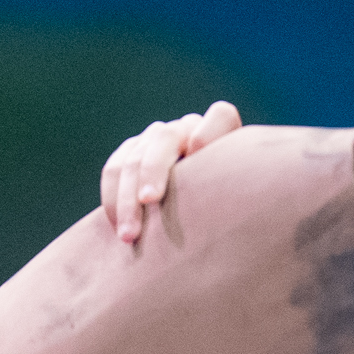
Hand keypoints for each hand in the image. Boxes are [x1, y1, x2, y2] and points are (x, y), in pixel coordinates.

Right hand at [98, 101, 242, 242]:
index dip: (209, 134)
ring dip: (127, 198)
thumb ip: (238, 195)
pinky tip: (117, 229)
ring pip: (133, 158)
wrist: (202, 217)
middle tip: (150, 203)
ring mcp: (155, 139)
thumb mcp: (240, 205)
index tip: (196, 156)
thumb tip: (228, 206)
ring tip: (129, 237)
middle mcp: (187, 129)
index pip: (220, 117)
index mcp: (221, 132)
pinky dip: (112, 200)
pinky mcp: (131, 154)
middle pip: (164, 138)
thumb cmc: (229, 214)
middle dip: (153, 171)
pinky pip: (112, 171)